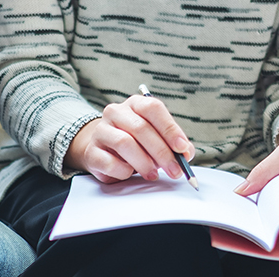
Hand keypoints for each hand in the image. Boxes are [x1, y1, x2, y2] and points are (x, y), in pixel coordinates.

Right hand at [64, 95, 194, 183]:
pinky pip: (109, 162)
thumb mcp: (158, 139)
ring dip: (144, 162)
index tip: (182, 148)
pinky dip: (124, 170)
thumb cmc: (137, 144)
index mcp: (135, 104)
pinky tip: (130, 173)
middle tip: (175, 170)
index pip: (153, 108)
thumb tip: (186, 154)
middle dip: (162, 152)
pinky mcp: (91, 152)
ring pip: (124, 143)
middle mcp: (116, 112)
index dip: (169, 128)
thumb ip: (175, 145)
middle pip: (141, 128)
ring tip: (153, 174)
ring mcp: (101, 131)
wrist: (104, 151)